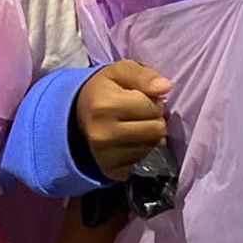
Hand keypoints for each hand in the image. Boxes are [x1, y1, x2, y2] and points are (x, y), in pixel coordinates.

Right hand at [74, 60, 171, 183]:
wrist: (77, 114)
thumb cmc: (104, 89)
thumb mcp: (121, 72)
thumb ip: (144, 75)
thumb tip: (165, 87)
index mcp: (104, 106)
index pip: (153, 109)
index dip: (152, 102)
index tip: (140, 99)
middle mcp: (102, 134)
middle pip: (156, 131)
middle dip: (153, 120)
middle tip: (139, 114)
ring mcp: (104, 155)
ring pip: (151, 148)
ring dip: (148, 137)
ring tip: (133, 126)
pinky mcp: (109, 170)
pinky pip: (141, 163)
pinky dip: (139, 152)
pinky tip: (128, 142)